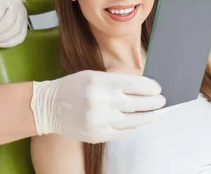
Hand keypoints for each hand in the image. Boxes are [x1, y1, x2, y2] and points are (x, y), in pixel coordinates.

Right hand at [31, 70, 165, 142]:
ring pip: (132, 121)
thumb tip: (142, 86)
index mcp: (101, 82)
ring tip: (153, 114)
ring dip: (146, 117)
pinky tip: (138, 123)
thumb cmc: (73, 87)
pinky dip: (132, 128)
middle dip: (153, 102)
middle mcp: (101, 101)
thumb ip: (116, 80)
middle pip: (137, 103)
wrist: (49, 106)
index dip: (150, 87)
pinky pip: (121, 132)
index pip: (134, 85)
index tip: (157, 88)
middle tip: (161, 101)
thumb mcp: (94, 75)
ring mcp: (99, 120)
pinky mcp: (96, 135)